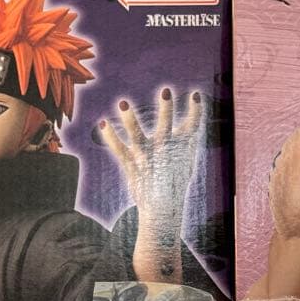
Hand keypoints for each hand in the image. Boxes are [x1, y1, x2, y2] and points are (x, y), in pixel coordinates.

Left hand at [94, 88, 203, 224]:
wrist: (162, 209)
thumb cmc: (175, 182)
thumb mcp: (187, 161)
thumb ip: (188, 142)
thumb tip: (191, 126)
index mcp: (180, 147)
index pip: (192, 125)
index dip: (196, 110)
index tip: (195, 96)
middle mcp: (163, 149)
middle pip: (165, 125)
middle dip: (166, 108)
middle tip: (165, 91)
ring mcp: (146, 156)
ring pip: (136, 134)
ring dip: (130, 119)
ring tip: (122, 104)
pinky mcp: (131, 163)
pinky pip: (118, 148)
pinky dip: (110, 137)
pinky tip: (103, 123)